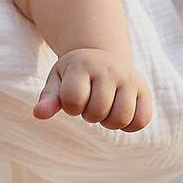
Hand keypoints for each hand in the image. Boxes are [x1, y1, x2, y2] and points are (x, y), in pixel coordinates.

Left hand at [35, 48, 153, 130]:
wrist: (101, 56)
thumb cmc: (74, 73)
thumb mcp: (57, 80)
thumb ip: (48, 98)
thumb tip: (38, 114)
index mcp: (82, 65)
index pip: (73, 99)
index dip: (70, 107)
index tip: (72, 98)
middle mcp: (108, 69)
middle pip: (97, 111)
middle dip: (89, 115)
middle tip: (90, 103)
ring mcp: (129, 78)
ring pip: (121, 118)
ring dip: (109, 122)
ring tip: (105, 109)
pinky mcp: (144, 89)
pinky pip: (141, 120)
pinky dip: (130, 125)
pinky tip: (121, 114)